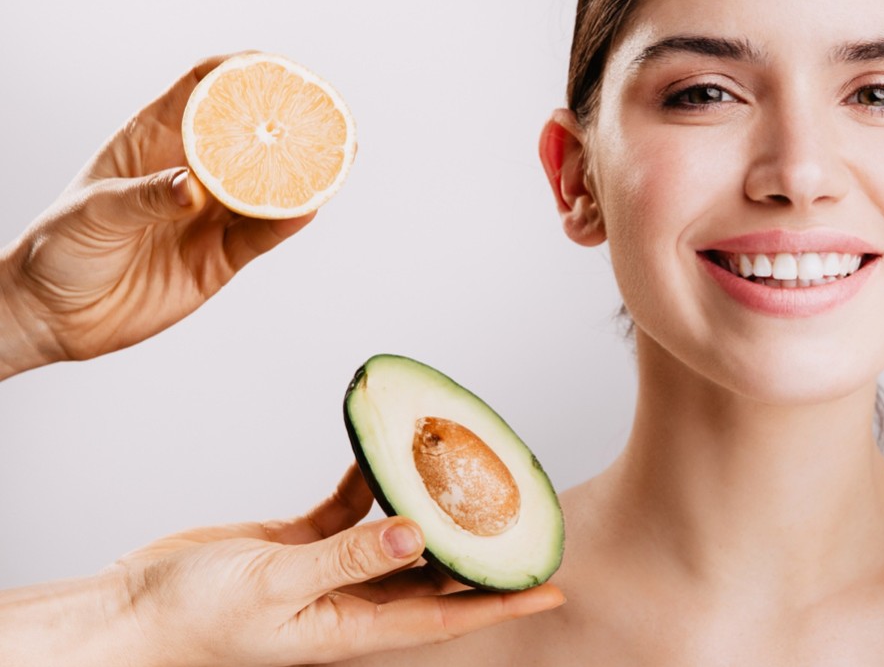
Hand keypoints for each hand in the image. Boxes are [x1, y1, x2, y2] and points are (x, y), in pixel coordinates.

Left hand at [0, 54, 312, 377]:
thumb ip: (146, 197)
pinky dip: (285, 224)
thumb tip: (195, 189)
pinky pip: (260, 237)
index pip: (202, 90)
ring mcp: (209, 215)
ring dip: (299, 174)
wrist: (53, 316)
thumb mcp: (94, 212)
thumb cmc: (60, 249)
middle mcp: (190, 172)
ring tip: (331, 161)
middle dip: (288, 121)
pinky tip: (306, 209)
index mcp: (154, 140)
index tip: (271, 68)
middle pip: (248, 135)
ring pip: (266, 186)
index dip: (238, 72)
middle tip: (323, 115)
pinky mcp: (219, 258)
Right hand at [107, 464, 564, 665]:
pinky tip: (386, 455)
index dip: (500, 602)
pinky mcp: (297, 546)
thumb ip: (348, 559)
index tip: (551, 586)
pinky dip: (369, 484)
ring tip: (467, 476)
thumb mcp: (276, 585)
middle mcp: (348, 602)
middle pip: (433, 578)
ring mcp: (325, 573)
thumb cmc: (193, 619)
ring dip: (428, 510)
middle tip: (524, 520)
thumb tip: (418, 537)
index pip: (446, 617)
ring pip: (396, 539)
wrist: (133, 611)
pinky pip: (348, 511)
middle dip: (480, 554)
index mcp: (351, 627)